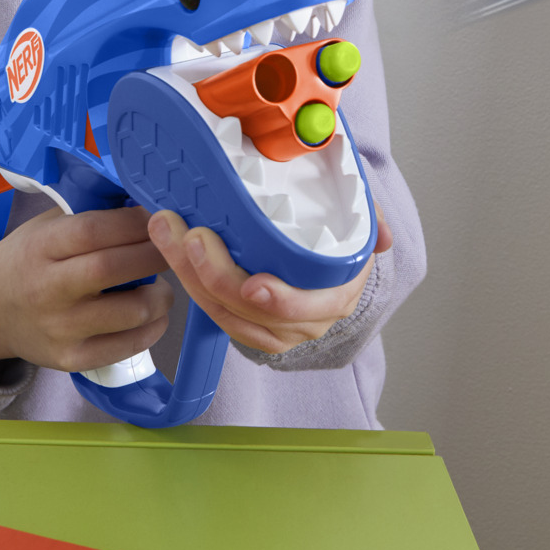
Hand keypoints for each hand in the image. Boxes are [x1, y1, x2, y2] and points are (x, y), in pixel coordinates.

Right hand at [0, 206, 172, 374]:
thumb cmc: (29, 259)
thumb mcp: (45, 227)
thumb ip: (89, 215)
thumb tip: (147, 202)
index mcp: (40, 248)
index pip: (93, 231)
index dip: (134, 222)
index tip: (158, 217)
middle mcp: (47, 290)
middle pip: (114, 268)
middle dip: (155, 254)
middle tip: (172, 249)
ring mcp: (60, 329)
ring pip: (132, 311)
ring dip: (161, 294)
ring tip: (161, 283)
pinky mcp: (72, 359)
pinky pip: (129, 346)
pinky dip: (154, 327)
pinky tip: (153, 313)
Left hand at [147, 210, 391, 356]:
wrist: (329, 269)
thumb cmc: (337, 238)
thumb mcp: (360, 221)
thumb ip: (370, 219)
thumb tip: (382, 236)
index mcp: (335, 296)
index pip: (305, 308)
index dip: (280, 300)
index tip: (254, 284)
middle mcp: (303, 321)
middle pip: (250, 311)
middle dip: (214, 274)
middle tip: (190, 234)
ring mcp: (271, 329)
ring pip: (223, 313)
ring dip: (188, 274)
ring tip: (166, 231)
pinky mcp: (245, 325)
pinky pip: (212, 313)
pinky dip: (188, 283)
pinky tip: (170, 251)